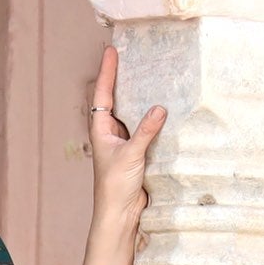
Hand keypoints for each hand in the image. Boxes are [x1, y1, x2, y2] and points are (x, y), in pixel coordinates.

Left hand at [88, 44, 166, 224]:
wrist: (120, 214)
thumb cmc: (115, 186)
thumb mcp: (130, 155)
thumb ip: (145, 131)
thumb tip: (160, 108)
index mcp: (101, 130)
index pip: (102, 94)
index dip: (107, 71)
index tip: (111, 49)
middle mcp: (110, 133)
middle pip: (115, 99)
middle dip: (122, 78)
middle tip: (130, 54)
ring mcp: (123, 142)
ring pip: (130, 113)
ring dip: (138, 96)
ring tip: (148, 72)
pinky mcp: (137, 152)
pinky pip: (144, 128)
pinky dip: (151, 116)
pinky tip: (162, 106)